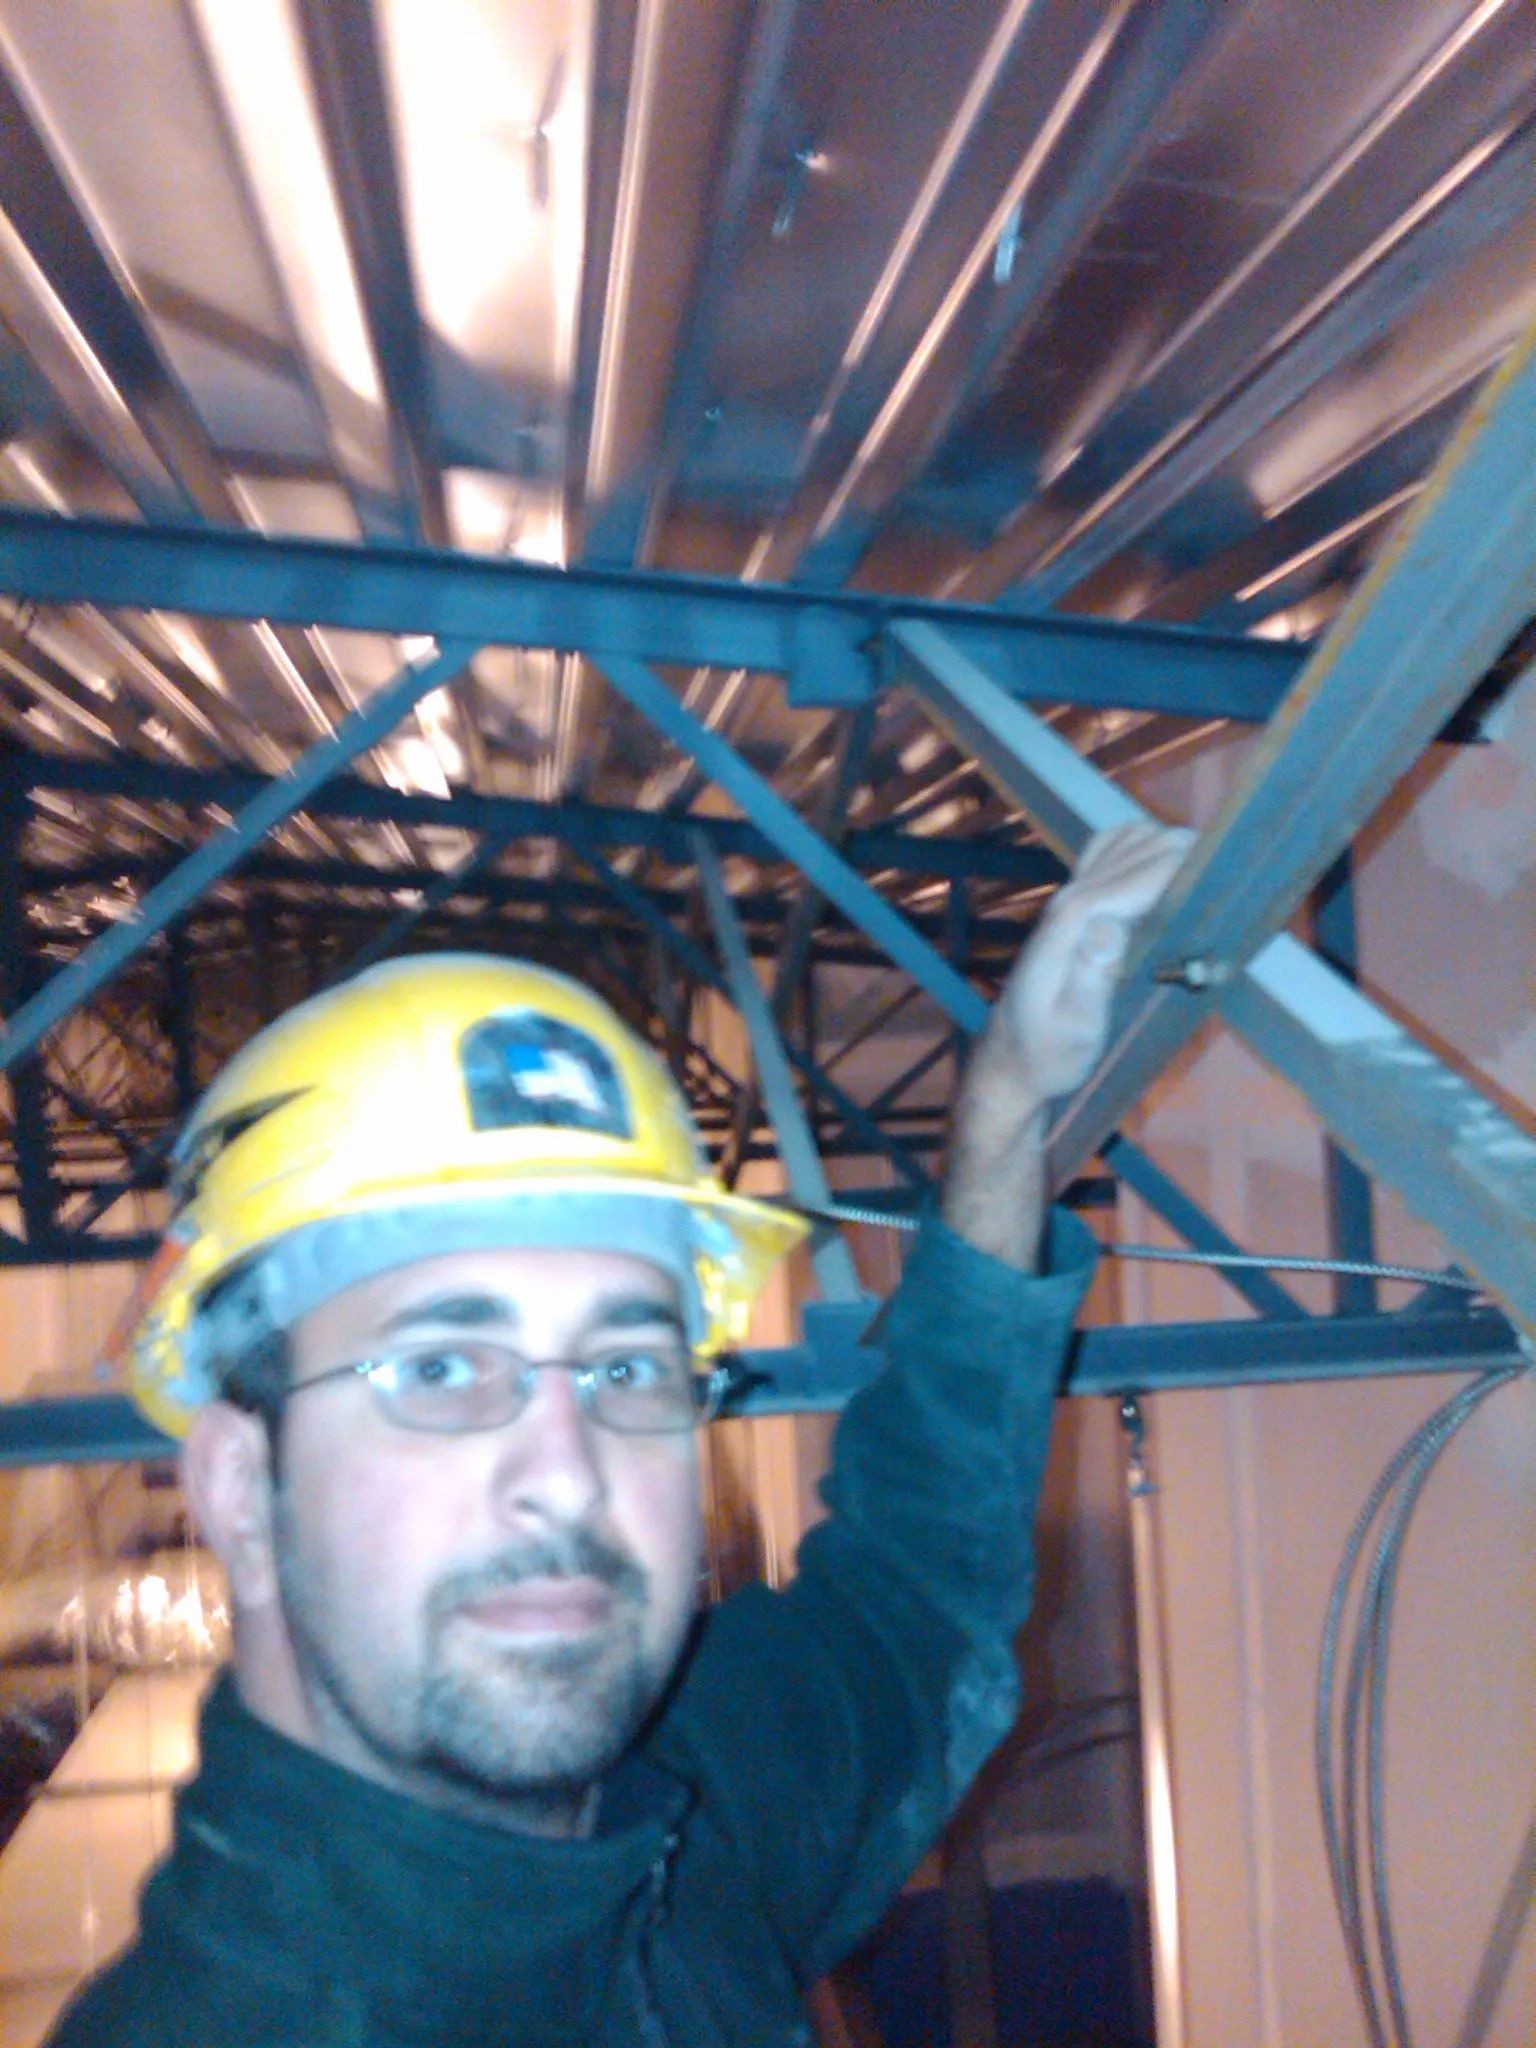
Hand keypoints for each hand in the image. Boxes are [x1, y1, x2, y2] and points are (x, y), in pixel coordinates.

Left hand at [943, 822, 1189, 1268]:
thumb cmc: (1043, 1065)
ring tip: (1209, 863)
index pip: (1119, 880)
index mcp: (1067, 936)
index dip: (1164, 863)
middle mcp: (1064, 916)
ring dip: (1157, 849)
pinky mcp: (1075, 927)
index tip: (1209, 857)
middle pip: (1121, 855)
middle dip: (1172, 848)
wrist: (1007, 1078)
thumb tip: (1105, 924)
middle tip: (1225, 860)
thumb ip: (1089, 977)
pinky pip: (1109, 872)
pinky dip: (1141, 859)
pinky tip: (1172, 874)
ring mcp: (1068, 918)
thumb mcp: (1071, 1033)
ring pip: (1114, 855)